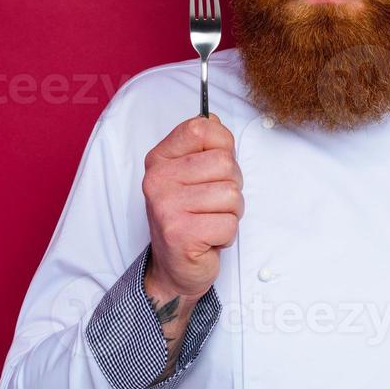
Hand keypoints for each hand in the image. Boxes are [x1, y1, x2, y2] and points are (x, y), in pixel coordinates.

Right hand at [142, 114, 243, 299]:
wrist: (174, 268)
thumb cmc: (189, 218)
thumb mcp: (191, 175)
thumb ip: (202, 146)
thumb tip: (213, 120)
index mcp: (160, 158)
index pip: (202, 127)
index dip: (223, 146)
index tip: (214, 168)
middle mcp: (158, 179)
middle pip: (225, 163)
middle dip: (231, 186)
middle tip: (212, 204)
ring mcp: (166, 206)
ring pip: (231, 194)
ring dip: (230, 213)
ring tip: (210, 221)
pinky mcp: (179, 233)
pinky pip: (229, 223)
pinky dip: (226, 235)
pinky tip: (208, 239)